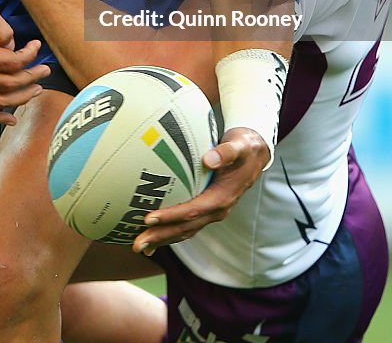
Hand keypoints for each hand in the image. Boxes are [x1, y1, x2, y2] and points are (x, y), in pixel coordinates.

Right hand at [0, 0, 50, 124]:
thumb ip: (4, 31)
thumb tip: (14, 51)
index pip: (12, 64)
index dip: (30, 56)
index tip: (37, 46)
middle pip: (8, 85)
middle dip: (31, 78)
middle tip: (45, 71)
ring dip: (20, 98)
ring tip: (35, 89)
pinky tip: (11, 119)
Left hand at [132, 127, 269, 253]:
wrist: (255, 154)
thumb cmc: (244, 147)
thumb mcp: (239, 146)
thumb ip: (225, 152)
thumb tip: (208, 160)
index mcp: (222, 198)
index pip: (192, 211)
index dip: (170, 216)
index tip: (148, 219)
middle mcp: (217, 210)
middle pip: (185, 228)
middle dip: (161, 237)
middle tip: (137, 244)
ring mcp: (212, 212)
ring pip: (185, 230)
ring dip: (162, 239)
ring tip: (140, 246)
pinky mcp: (207, 209)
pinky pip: (187, 224)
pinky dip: (170, 231)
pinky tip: (153, 236)